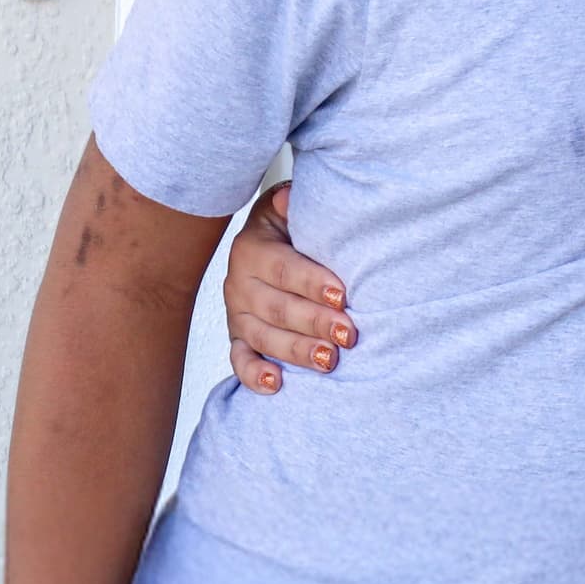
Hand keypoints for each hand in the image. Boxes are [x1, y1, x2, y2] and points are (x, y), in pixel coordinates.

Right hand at [224, 181, 354, 392]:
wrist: (266, 242)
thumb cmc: (289, 226)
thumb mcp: (287, 209)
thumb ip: (290, 205)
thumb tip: (289, 199)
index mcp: (252, 249)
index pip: (283, 269)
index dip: (312, 283)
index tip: (343, 295)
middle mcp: (239, 283)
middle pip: (277, 308)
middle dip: (315, 323)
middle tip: (348, 333)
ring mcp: (237, 314)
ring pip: (264, 337)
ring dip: (297, 351)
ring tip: (329, 360)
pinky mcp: (238, 338)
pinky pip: (240, 360)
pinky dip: (254, 375)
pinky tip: (276, 384)